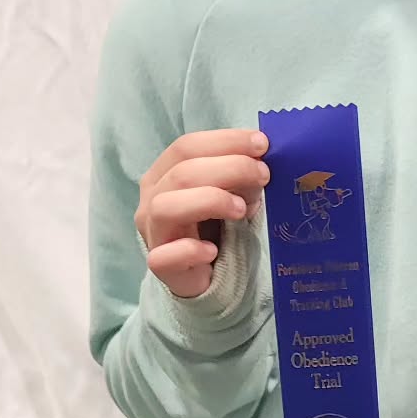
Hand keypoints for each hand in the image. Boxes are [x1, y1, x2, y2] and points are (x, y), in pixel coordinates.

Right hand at [136, 129, 270, 298]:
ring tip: (242, 209)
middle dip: (229, 168)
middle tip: (264, 174)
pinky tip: (212, 250)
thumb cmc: (220, 226)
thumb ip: (242, 176)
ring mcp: (153, 233)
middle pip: (181, 173)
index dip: (225, 141)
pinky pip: (165, 257)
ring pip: (165, 207)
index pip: (186, 146)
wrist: (211, 275)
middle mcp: (152, 199)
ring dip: (210, 201)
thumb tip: (261, 157)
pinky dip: (190, 250)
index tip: (262, 143)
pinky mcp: (160, 266)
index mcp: (166, 173)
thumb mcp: (234, 193)